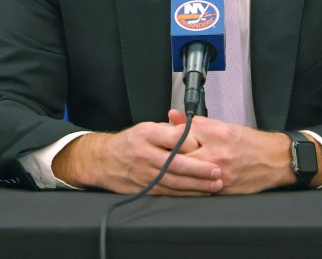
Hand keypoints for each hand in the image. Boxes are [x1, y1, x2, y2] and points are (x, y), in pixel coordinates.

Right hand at [52, 121, 222, 195]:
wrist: (104, 160)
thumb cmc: (131, 142)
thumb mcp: (147, 128)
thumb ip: (170, 130)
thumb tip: (194, 133)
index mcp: (146, 135)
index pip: (171, 138)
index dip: (191, 144)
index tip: (208, 146)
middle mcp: (144, 155)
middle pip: (175, 164)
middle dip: (199, 170)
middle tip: (217, 171)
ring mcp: (144, 174)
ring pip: (174, 182)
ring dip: (197, 185)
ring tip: (215, 185)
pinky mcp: (145, 188)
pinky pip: (169, 192)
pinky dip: (186, 194)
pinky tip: (200, 193)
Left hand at [168, 110, 294, 193]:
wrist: (273, 160)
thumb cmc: (249, 142)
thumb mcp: (222, 125)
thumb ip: (195, 122)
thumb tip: (173, 116)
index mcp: (216, 136)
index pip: (182, 137)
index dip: (166, 139)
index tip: (157, 141)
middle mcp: (217, 156)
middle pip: (181, 159)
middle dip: (167, 159)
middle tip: (156, 158)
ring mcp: (220, 175)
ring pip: (187, 177)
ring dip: (174, 175)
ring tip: (164, 172)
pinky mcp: (223, 190)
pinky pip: (199, 190)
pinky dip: (188, 187)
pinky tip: (180, 184)